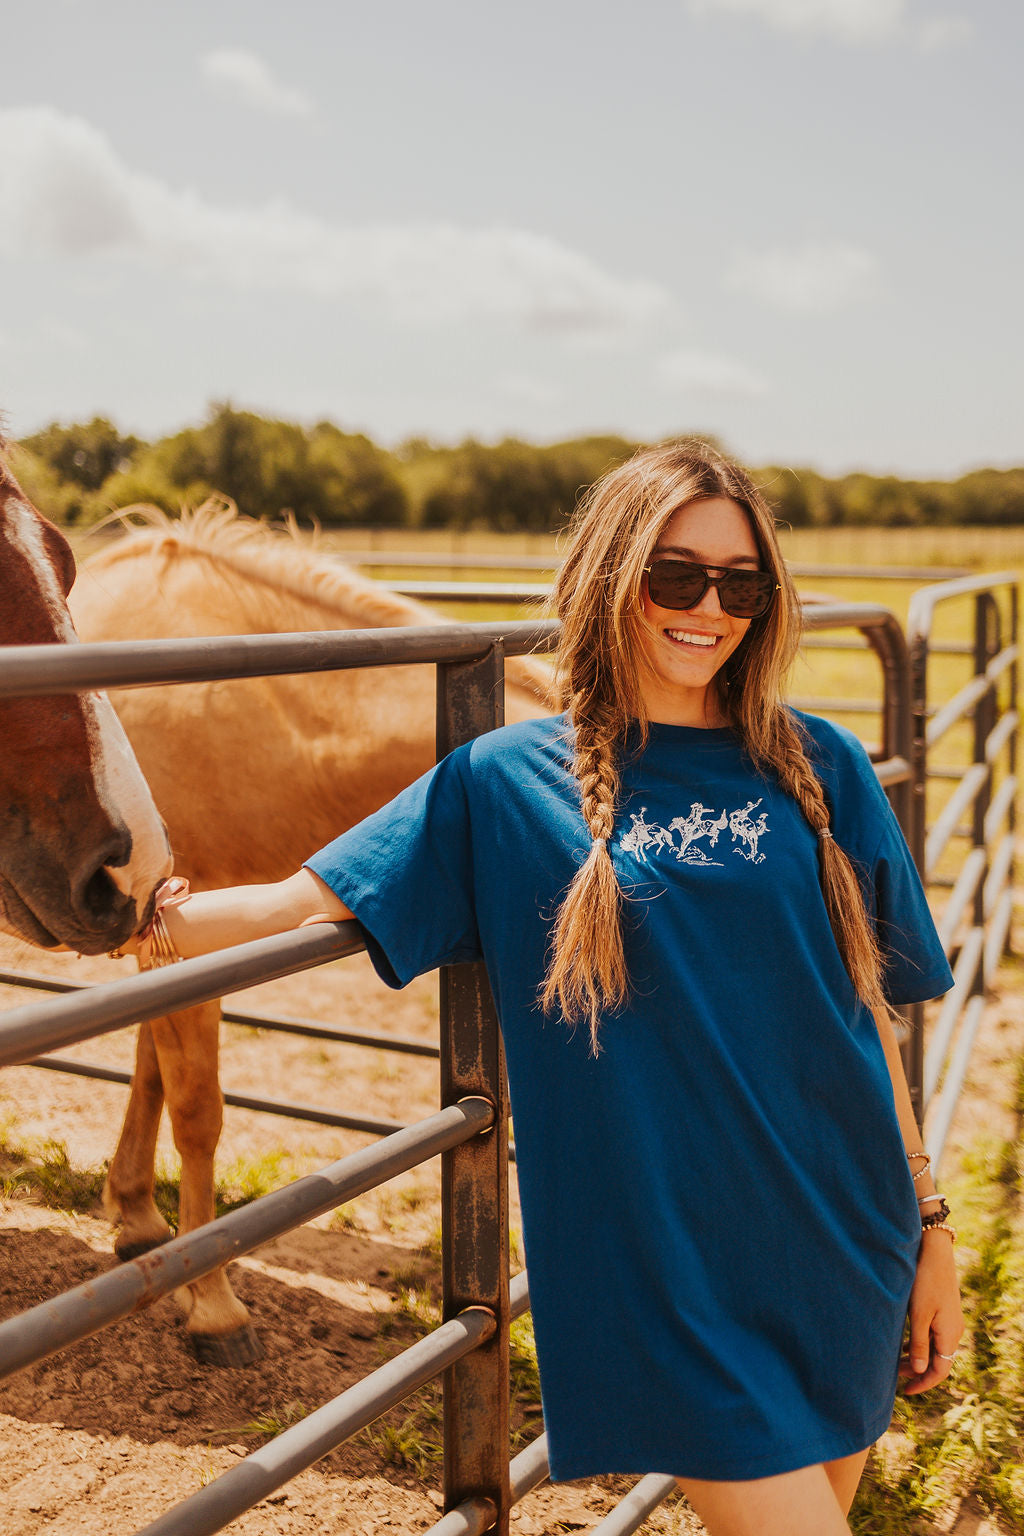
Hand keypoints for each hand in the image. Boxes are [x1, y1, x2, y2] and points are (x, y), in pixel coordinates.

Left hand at [899, 1230, 962, 1393]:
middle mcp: (952, 1331)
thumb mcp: (918, 1314)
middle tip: (894, 1377)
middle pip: (937, 1361)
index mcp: (949, 1336)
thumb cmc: (924, 1281)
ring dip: (916, 1357)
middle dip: (917, 1372)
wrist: (934, 1252)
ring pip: (934, 1348)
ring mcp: (948, 1321)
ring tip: (895, 1363)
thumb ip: (919, 1343)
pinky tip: (903, 1344)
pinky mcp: (942, 1311)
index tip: (905, 1391)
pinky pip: (932, 1335)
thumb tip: (920, 1371)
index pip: (940, 1371)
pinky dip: (918, 1343)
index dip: (923, 1383)